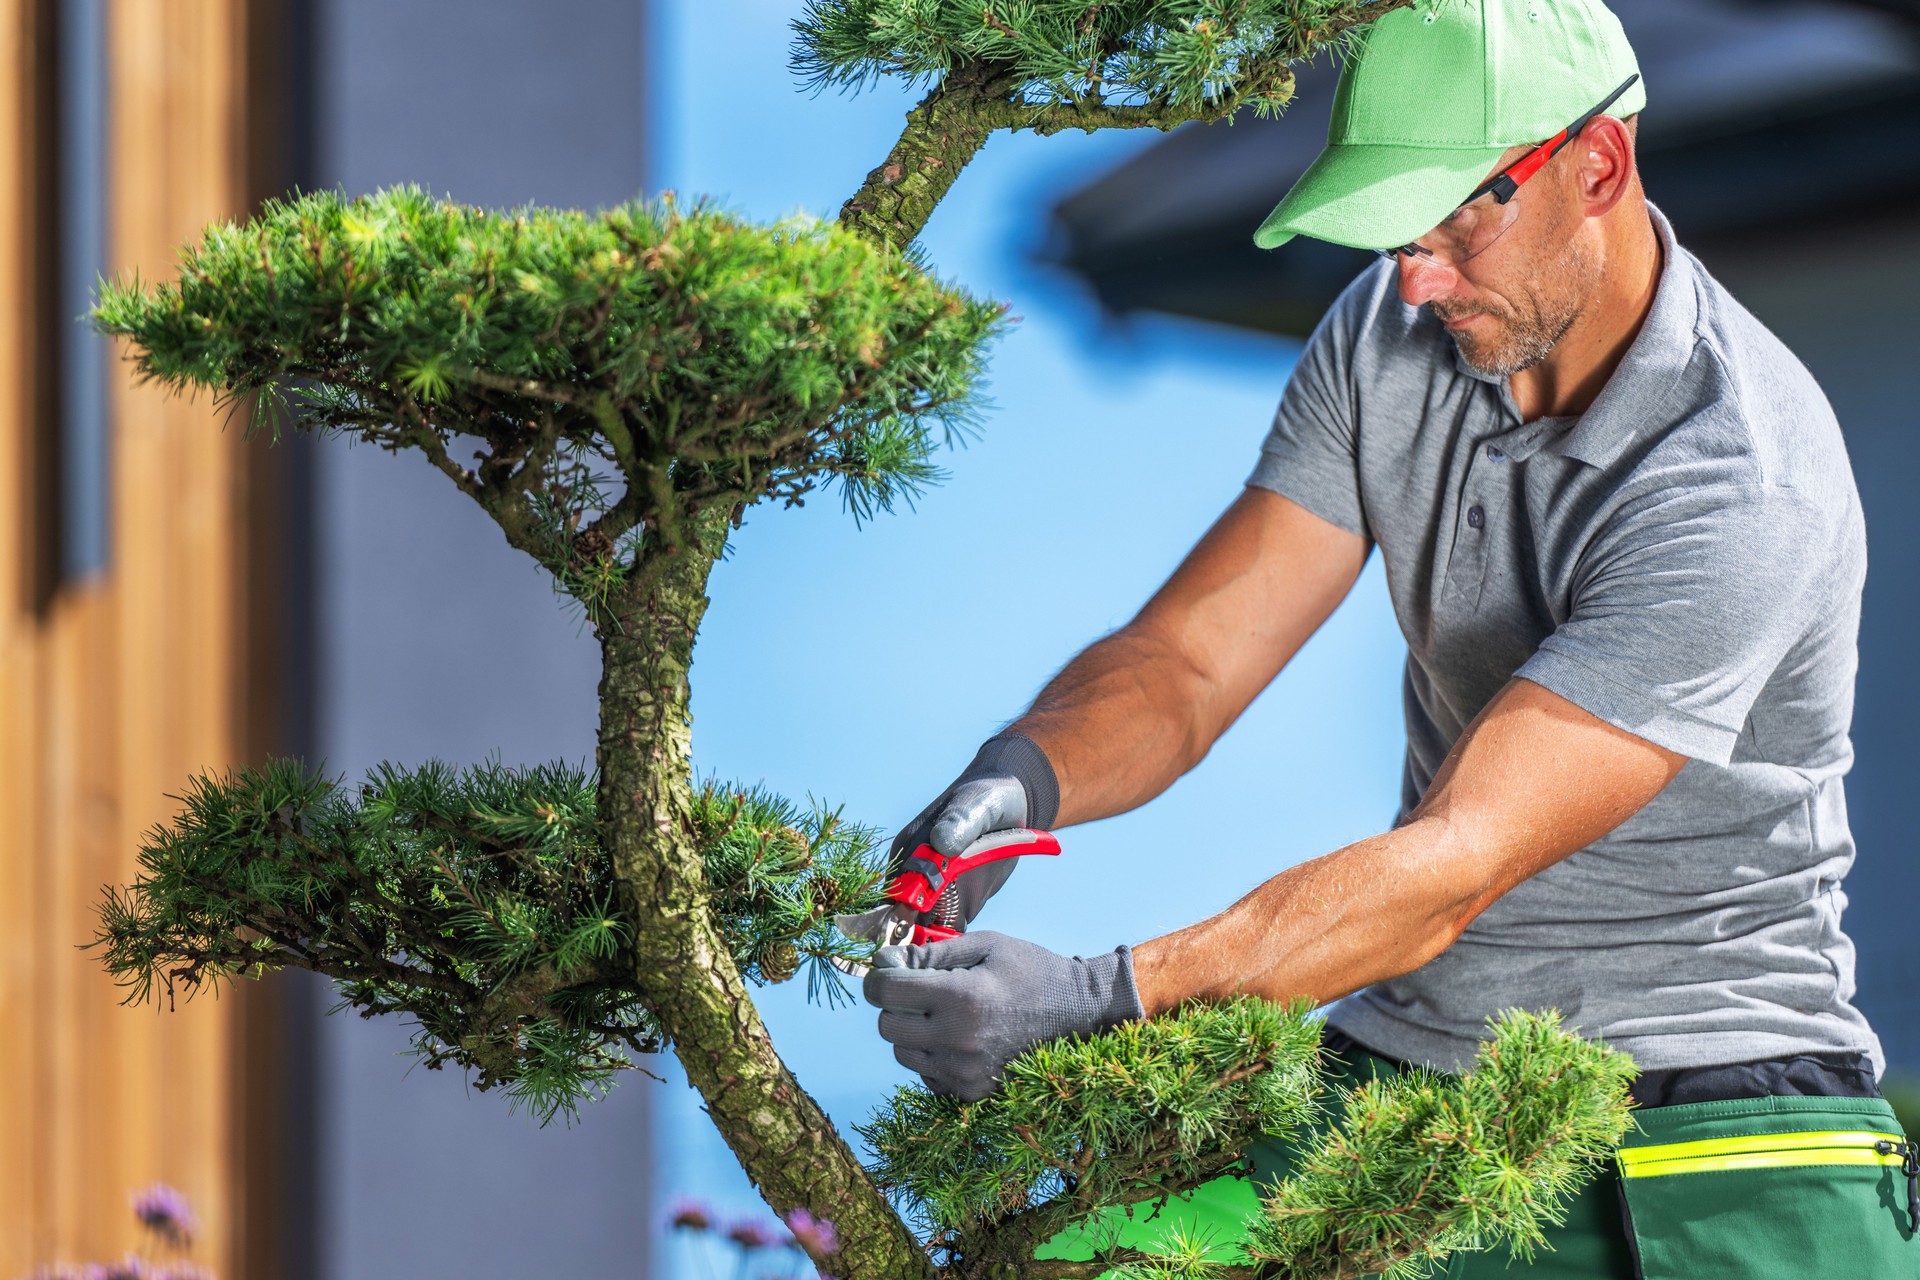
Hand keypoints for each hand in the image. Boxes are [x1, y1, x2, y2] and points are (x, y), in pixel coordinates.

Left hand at [864, 931, 1142, 1100]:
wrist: (1078, 1012)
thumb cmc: (1030, 970)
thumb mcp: (985, 944)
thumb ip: (932, 952)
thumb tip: (886, 961)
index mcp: (962, 997)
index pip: (886, 992)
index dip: (879, 976)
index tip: (890, 968)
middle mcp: (959, 1040)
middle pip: (887, 1026)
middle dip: (895, 1004)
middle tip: (920, 988)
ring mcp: (965, 1071)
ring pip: (903, 1052)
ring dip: (912, 1030)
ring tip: (943, 1012)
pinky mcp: (972, 1091)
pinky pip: (926, 1074)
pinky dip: (932, 1054)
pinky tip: (958, 1035)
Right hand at [889, 732, 1058, 929]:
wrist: (1008, 806)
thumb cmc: (988, 800)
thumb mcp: (978, 806)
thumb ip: (960, 822)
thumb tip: (940, 841)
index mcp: (910, 850)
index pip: (895, 892)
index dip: (904, 914)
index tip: (927, 925)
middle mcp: (915, 874)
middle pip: (905, 918)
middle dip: (918, 936)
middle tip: (944, 943)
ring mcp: (934, 890)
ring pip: (926, 928)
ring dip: (938, 941)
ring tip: (959, 949)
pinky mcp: (956, 901)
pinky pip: (948, 929)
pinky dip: (955, 940)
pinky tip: (969, 945)